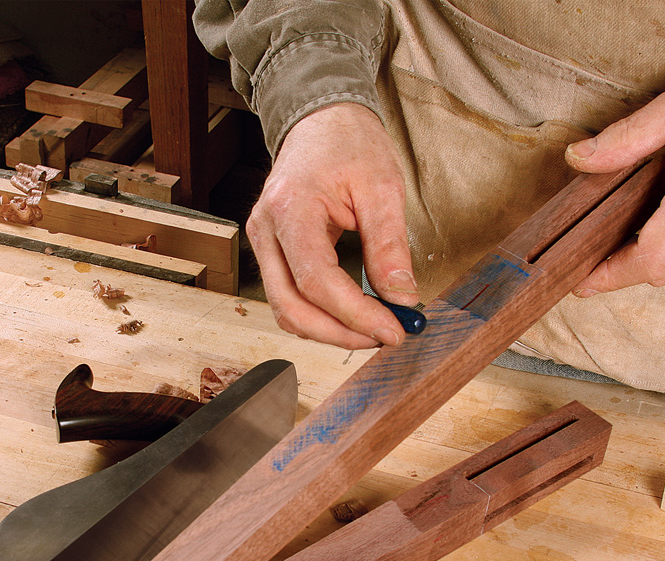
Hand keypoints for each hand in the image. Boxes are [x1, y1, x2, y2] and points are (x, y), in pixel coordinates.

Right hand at [247, 103, 415, 348]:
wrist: (322, 120)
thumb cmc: (349, 144)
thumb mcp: (382, 188)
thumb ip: (389, 246)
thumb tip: (402, 298)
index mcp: (290, 208)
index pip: (316, 281)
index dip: (355, 314)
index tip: (394, 329)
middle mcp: (265, 230)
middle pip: (291, 307)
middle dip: (340, 333)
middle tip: (385, 337)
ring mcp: (263, 242)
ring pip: (285, 310)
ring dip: (328, 331)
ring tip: (373, 329)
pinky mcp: (271, 251)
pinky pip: (288, 298)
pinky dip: (319, 316)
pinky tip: (351, 316)